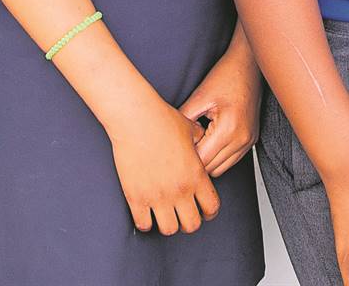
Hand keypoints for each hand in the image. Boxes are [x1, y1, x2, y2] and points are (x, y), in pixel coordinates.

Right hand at [109, 92, 219, 235]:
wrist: (136, 118)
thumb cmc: (162, 120)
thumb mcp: (190, 129)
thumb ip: (200, 141)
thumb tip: (202, 140)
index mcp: (196, 175)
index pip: (212, 207)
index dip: (209, 211)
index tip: (204, 210)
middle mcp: (179, 190)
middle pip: (192, 225)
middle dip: (189, 222)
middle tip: (183, 215)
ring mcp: (157, 196)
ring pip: (169, 230)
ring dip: (168, 224)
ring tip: (164, 214)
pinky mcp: (136, 197)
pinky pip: (143, 224)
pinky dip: (145, 222)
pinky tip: (145, 212)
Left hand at [179, 41, 261, 177]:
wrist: (249, 63)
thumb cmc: (226, 75)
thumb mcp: (199, 96)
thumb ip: (184, 120)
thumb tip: (170, 139)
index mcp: (228, 129)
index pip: (201, 160)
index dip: (185, 157)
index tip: (174, 149)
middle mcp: (242, 139)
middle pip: (211, 169)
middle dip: (195, 161)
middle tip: (182, 146)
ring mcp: (249, 141)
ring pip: (222, 168)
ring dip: (208, 160)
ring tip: (197, 142)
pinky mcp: (251, 139)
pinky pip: (231, 160)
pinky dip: (218, 155)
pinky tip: (209, 139)